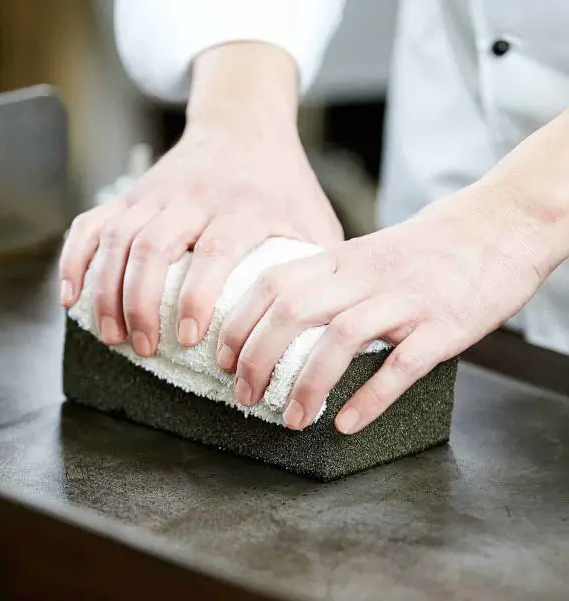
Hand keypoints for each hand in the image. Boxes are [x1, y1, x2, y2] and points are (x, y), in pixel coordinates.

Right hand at [58, 42, 342, 356]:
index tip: (189, 339)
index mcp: (244, 206)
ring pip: (118, 239)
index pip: (214, 252)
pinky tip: (71, 295)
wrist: (245, 125)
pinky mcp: (133, 193)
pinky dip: (75, 258)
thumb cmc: (283, 182)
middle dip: (141, 303)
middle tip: (143, 347)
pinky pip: (92, 222)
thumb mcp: (313, 217)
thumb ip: (317, 266)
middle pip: (153, 248)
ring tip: (112, 335)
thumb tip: (323, 324)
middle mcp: (194, 197)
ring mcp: (157, 193)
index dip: (197, 297)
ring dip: (107, 291)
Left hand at [217, 184, 551, 433]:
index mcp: (342, 258)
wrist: (497, 224)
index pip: (273, 284)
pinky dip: (370, 397)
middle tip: (244, 396)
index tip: (223, 358)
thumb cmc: (426, 247)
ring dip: (308, 384)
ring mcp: (405, 301)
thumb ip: (329, 279)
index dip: (240, 322)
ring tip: (290, 420)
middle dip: (258, 357)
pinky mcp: (444, 326)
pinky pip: (402, 365)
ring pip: (341, 339)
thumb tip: (285, 313)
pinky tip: (346, 422)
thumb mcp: (367, 252)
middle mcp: (366, 276)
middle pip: (294, 311)